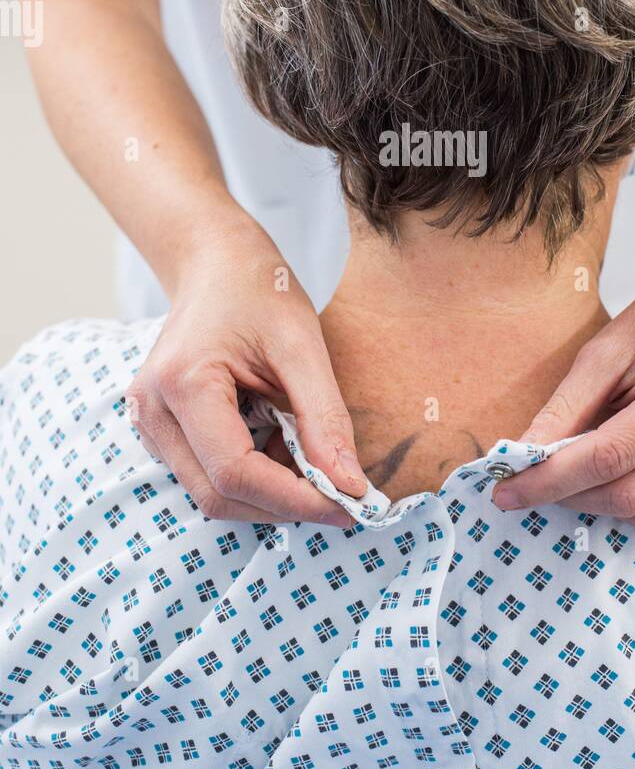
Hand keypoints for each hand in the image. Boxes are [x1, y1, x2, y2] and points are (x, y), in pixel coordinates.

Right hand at [127, 213, 361, 524]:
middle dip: (284, 503)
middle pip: (218, 494)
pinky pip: (207, 473)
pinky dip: (254, 475)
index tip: (350, 505)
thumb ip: (324, 419)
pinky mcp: (162, 428)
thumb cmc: (259, 291)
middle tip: (341, 492)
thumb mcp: (303, 345)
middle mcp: (152, 411)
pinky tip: (282, 442)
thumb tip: (350, 486)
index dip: (295, 499)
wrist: (216, 262)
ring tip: (310, 454)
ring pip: (212, 491)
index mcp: (183, 383)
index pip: (235, 472)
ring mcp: (150, 422)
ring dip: (269, 492)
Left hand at [493, 260, 634, 530]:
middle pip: (630, 495)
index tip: (505, 490)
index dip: (552, 479)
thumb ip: (564, 409)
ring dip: (601, 502)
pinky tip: (627, 463)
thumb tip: (521, 458)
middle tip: (534, 478)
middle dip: (571, 495)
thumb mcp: (603, 353)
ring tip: (583, 463)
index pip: (610, 457)